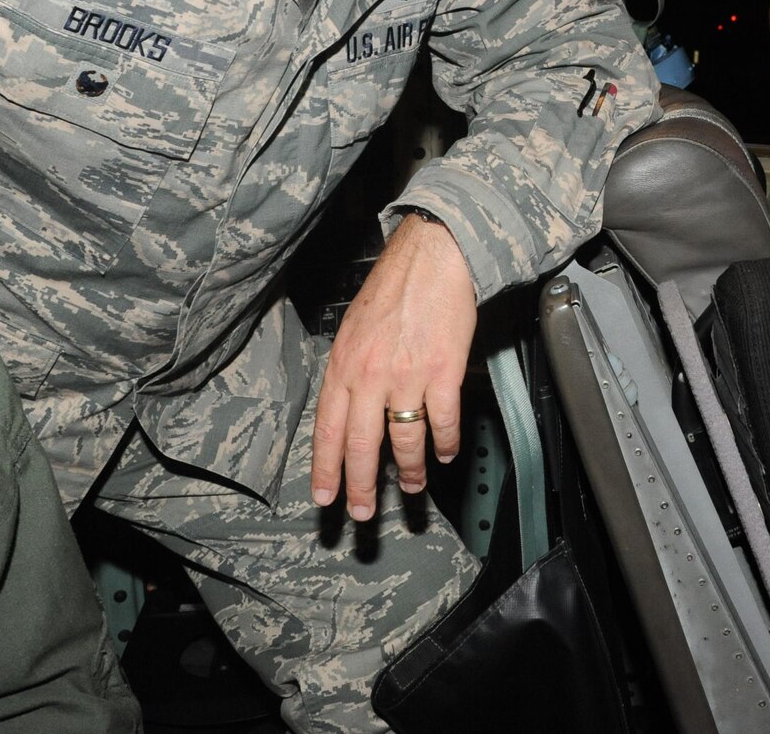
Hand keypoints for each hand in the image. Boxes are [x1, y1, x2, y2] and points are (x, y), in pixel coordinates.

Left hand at [311, 213, 477, 519]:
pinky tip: (445, 454)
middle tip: (363, 514)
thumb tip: (347, 410)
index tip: (325, 497)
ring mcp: (407, 376)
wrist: (435, 256)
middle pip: (361, 445)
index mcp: (344, 364)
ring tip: (413, 487)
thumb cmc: (396, 287)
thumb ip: (349, 370)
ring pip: (404, 440)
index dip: (326, 468)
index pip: (327, 428)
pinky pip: (441, 422)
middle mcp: (370, 374)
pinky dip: (444, 444)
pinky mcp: (443, 372)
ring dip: (410, 471)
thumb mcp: (354, 329)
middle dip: (361, 486)